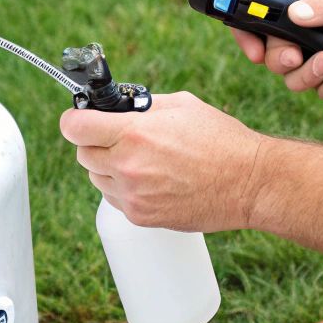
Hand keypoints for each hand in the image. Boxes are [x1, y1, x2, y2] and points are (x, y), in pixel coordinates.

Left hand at [58, 91, 269, 231]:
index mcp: (134, 134)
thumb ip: (142, 105)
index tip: (80, 118)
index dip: (75, 119)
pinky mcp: (141, 217)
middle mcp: (127, 167)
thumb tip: (116, 106)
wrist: (248, 183)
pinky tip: (149, 178)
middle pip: (83, 154)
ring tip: (139, 159)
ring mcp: (133, 196)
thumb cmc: (220, 140)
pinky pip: (115, 199)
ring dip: (108, 167)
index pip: (74, 127)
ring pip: (96, 178)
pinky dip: (124, 188)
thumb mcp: (181, 106)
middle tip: (117, 136)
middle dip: (95, 141)